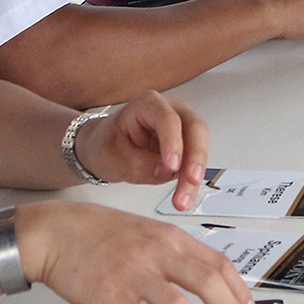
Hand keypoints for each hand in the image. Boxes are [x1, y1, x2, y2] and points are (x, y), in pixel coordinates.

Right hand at [21, 202, 257, 303]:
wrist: (57, 232)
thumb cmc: (99, 233)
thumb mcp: (147, 232)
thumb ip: (174, 253)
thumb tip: (202, 277)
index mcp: (170, 238)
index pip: (217, 263)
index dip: (238, 290)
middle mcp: (157, 252)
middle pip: (206, 282)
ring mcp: (134, 272)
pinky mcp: (109, 292)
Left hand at [75, 92, 209, 211]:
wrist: (104, 149)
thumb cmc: (105, 143)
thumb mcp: (113, 156)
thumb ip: (140, 164)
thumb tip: (166, 172)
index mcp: (147, 104)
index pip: (168, 119)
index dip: (173, 142)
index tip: (172, 165)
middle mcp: (170, 111)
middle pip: (195, 128)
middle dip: (195, 157)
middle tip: (190, 180)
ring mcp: (180, 128)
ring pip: (199, 148)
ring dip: (193, 176)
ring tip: (182, 199)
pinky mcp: (184, 147)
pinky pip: (194, 163)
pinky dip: (190, 182)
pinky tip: (184, 196)